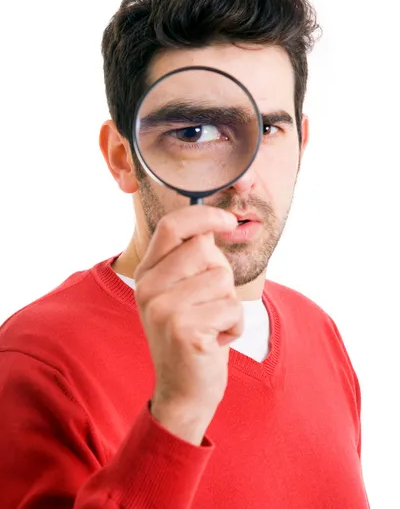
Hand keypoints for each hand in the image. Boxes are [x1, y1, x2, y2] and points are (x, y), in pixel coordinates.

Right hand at [134, 205, 242, 444]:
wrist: (184, 390)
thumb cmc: (194, 334)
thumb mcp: (183, 292)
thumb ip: (193, 259)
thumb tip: (214, 224)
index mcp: (147, 273)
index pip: (172, 225)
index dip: (204, 215)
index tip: (229, 221)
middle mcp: (148, 287)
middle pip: (202, 248)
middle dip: (222, 272)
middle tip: (213, 302)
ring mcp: (162, 309)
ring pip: (222, 278)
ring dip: (230, 302)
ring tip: (213, 323)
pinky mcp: (183, 330)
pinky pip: (231, 308)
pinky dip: (235, 326)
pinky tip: (217, 341)